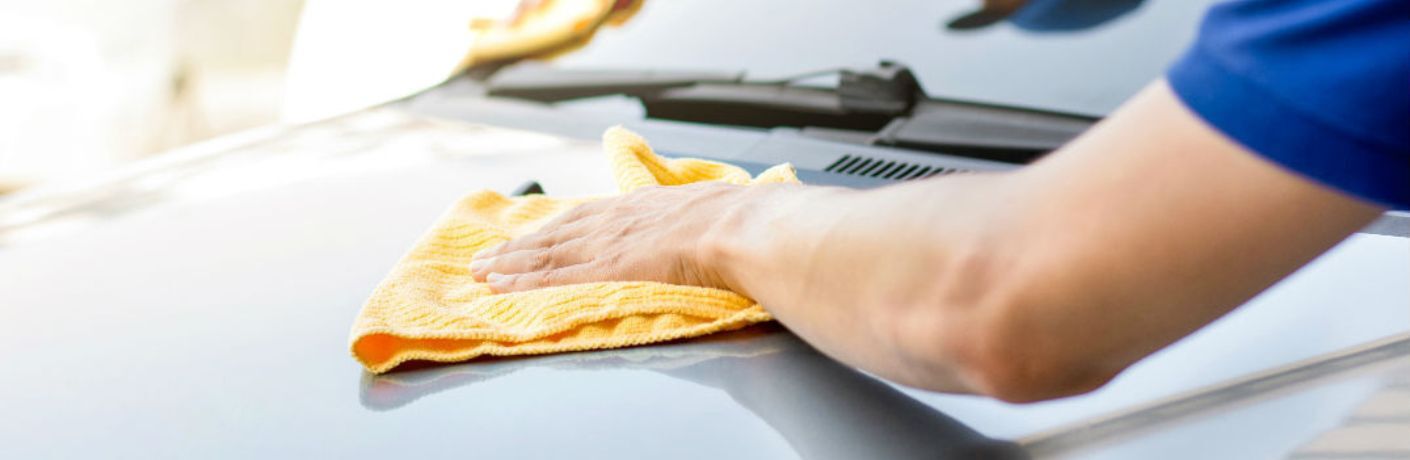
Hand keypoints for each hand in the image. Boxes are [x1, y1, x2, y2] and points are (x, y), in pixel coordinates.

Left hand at [468, 182, 770, 292]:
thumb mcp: (712, 207)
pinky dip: (523, 282)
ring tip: (480, 273)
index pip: (586, 217)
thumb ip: (697, 218)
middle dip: (518, 248)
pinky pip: (555, 277)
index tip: (531, 237)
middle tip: (486, 258)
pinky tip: (501, 287)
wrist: (740, 227)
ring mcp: (609, 244)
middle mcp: (616, 221)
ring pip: (546, 254)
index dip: (554, 229)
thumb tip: (711, 223)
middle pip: (555, 235)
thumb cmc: (738, 221)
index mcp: (642, 206)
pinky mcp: (607, 268)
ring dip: (509, 265)